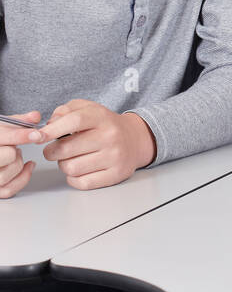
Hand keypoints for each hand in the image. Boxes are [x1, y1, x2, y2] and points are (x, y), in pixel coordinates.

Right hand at [0, 111, 43, 198]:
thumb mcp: (3, 126)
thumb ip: (19, 121)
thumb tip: (35, 116)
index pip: (7, 137)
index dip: (24, 135)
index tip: (38, 134)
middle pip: (9, 156)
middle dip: (16, 151)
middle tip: (14, 148)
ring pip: (8, 174)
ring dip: (17, 164)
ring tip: (13, 156)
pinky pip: (9, 190)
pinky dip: (22, 178)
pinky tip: (26, 167)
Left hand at [38, 100, 155, 189]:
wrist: (135, 140)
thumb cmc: (105, 125)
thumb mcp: (88, 109)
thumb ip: (66, 110)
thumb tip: (48, 125)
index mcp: (102, 117)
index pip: (74, 121)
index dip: (52, 130)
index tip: (37, 136)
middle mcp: (110, 136)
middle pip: (66, 149)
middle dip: (52, 151)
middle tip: (55, 150)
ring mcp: (114, 157)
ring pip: (71, 168)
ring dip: (64, 165)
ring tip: (71, 158)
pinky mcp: (115, 175)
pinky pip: (82, 183)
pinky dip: (74, 178)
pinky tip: (79, 169)